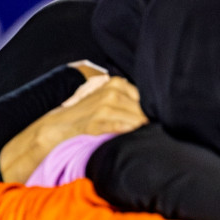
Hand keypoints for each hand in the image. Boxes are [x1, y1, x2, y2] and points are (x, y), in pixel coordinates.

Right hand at [0, 76, 146, 182]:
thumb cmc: (90, 114)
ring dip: (140, 129)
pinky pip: (123, 128)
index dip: (153, 111)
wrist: (59, 125)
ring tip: (139, 135)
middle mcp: (112, 91)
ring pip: (137, 120)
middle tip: (149, 130)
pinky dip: (127, 133)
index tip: (154, 120)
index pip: (148, 98)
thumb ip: (131, 100)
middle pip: (145, 110)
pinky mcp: (98, 121)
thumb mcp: (110, 99)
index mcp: (117, 83)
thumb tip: (160, 110)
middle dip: (148, 122)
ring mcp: (104, 106)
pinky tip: (126, 136)